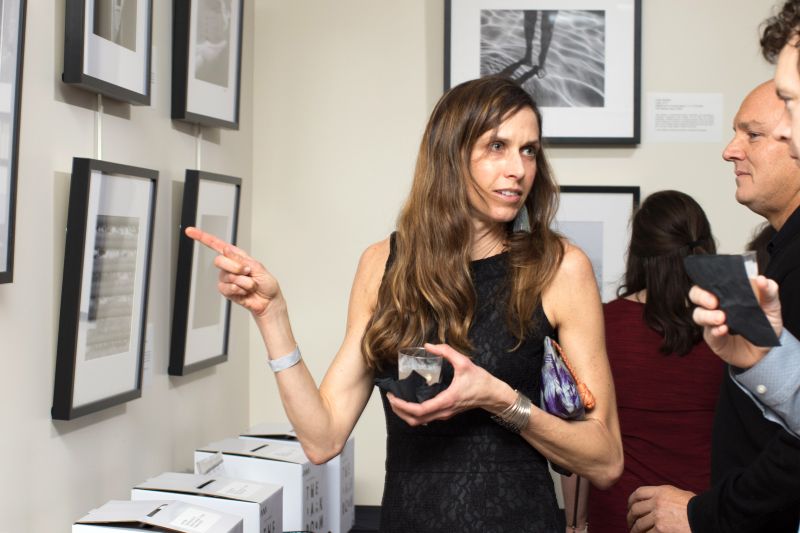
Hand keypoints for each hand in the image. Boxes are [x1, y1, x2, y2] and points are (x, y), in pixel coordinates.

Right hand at [185, 227, 280, 317]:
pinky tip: (244, 292)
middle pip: (219, 261)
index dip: (202, 237)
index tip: (190, 231)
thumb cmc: (266, 284)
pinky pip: (226, 288)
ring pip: (226, 276)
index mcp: (237, 256)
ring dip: (242, 281)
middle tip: (248, 272)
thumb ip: (241, 259)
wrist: (268, 301)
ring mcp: (226, 278)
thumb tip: (226, 250)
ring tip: (249, 285)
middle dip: (236, 267)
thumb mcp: (257, 267)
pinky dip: (238, 290)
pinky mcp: (226, 290)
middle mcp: (230, 266)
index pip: (217, 244)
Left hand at [386, 343, 500, 425]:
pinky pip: (426, 418)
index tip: (393, 396)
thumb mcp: (464, 362)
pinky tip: (410, 401)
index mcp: (446, 400)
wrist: (493, 395)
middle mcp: (444, 411)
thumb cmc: (480, 380)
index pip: (420, 410)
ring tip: (397, 400)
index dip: (403, 406)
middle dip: (399, 411)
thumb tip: (428, 346)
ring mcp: (445, 414)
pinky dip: (413, 413)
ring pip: (419, 422)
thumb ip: (446, 352)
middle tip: (391, 397)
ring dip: (405, 414)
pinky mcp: (446, 413)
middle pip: (415, 420)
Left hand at [627, 485, 693, 532]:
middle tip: (630, 523)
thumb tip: (655, 500)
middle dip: (630, 517)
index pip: (638, 493)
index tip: (630, 507)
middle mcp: (657, 502)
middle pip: (635, 509)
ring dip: (634, 529)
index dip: (631, 501)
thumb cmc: (696, 508)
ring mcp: (658, 517)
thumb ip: (665, 496)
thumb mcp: (679, 494)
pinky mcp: (660, 530)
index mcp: (661, 492)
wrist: (705, 518)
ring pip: (639, 524)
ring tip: (634, 532)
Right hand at [689, 275, 781, 367]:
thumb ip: (769, 292)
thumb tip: (762, 279)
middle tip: (713, 302)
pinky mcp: (714, 338)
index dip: (707, 281)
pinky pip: (708, 333)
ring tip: (721, 318)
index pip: (709, 282)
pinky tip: (723, 329)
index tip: (716, 284)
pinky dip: (714, 330)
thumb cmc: (766, 326)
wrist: (767, 352)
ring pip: (698, 314)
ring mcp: (712, 323)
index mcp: (727, 294)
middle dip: (700, 296)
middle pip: (695, 295)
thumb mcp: (772, 307)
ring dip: (707, 315)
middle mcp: (716, 306)